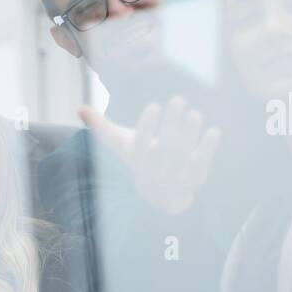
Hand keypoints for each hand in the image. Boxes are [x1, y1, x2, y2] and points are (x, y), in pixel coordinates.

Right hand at [79, 97, 219, 214]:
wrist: (160, 192)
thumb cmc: (140, 158)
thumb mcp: (123, 143)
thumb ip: (102, 127)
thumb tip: (79, 108)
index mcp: (138, 160)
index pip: (141, 143)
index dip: (147, 125)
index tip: (154, 105)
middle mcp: (156, 170)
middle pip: (165, 147)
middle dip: (172, 123)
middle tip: (178, 99)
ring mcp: (176, 175)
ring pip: (183, 154)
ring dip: (190, 133)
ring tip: (194, 113)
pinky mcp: (196, 177)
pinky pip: (201, 163)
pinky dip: (207, 148)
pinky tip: (213, 131)